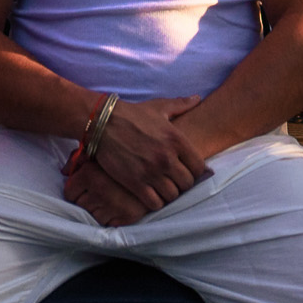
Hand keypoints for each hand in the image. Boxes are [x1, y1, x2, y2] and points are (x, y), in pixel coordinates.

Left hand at [63, 157, 150, 226]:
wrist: (158, 158)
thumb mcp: (102, 150)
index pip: (69, 192)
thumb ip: (80, 158)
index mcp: (91, 173)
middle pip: (80, 205)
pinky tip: (118, 205)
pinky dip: (112, 217)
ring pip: (94, 215)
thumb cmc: (125, 151)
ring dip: (99, 209)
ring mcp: (113, 204)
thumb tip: (64, 170)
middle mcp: (100, 189)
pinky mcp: (127, 216)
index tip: (83, 187)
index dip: (75, 189)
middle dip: (87, 199)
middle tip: (98, 191)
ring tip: (110, 197)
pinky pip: (109, 222)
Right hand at [88, 96, 211, 212]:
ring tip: (162, 187)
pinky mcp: (135, 183)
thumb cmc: (132, 115)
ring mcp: (151, 172)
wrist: (103, 123)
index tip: (186, 170)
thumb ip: (181, 104)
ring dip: (168, 193)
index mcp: (176, 139)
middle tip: (173, 180)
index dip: (194, 171)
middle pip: (187, 184)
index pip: (199, 167)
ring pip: (172, 195)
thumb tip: (197, 98)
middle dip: (182, 183)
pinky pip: (155, 203)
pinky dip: (155, 202)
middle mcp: (167, 157)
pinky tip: (150, 194)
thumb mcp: (159, 107)